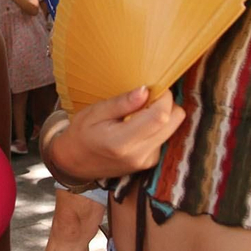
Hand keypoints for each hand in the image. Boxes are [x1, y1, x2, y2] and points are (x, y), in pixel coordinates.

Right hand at [48, 87, 184, 181]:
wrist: (76, 164)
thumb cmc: (81, 135)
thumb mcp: (95, 113)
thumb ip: (121, 103)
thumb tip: (145, 90)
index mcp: (123, 142)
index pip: (160, 116)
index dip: (163, 96)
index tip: (152, 87)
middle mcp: (140, 154)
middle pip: (174, 121)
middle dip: (166, 103)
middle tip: (146, 98)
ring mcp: (147, 160)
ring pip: (174, 127)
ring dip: (162, 115)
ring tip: (139, 113)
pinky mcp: (151, 162)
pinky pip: (166, 136)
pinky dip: (157, 126)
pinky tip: (138, 125)